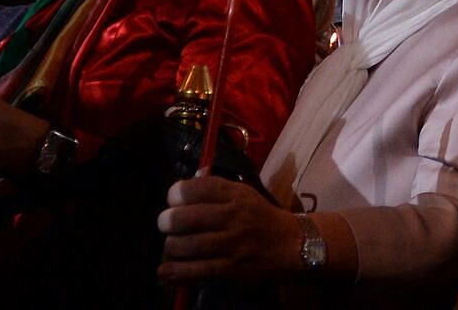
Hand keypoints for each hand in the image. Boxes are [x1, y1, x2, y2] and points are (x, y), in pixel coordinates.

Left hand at [156, 176, 302, 284]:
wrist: (293, 246)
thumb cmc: (263, 218)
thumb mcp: (245, 195)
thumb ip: (215, 189)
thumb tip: (184, 184)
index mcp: (237, 194)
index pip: (198, 187)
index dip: (177, 193)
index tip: (173, 200)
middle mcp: (234, 216)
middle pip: (186, 217)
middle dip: (167, 222)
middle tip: (166, 225)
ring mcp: (233, 244)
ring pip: (188, 245)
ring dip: (172, 246)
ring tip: (172, 245)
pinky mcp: (232, 269)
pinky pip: (197, 270)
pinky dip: (176, 272)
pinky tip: (164, 271)